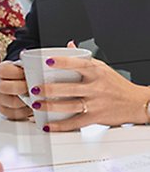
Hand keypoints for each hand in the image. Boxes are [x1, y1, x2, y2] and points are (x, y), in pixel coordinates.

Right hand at [0, 61, 31, 120]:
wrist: (29, 82)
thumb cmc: (31, 74)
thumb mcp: (31, 66)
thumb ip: (32, 65)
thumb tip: (41, 63)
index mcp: (3, 70)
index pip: (3, 71)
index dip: (16, 73)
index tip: (27, 74)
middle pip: (3, 88)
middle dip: (20, 89)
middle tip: (33, 89)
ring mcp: (1, 97)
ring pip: (7, 103)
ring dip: (23, 103)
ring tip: (35, 100)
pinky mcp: (6, 110)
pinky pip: (11, 115)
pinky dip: (23, 113)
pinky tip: (31, 108)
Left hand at [31, 56, 149, 130]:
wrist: (137, 103)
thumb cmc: (117, 84)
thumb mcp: (102, 67)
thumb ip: (83, 58)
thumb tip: (69, 45)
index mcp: (96, 72)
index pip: (78, 64)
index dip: (62, 62)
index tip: (47, 60)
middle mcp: (95, 87)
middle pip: (69, 87)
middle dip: (49, 89)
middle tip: (34, 88)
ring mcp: (95, 103)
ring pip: (70, 105)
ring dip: (51, 106)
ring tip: (37, 105)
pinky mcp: (96, 117)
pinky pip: (76, 122)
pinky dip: (61, 125)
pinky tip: (49, 125)